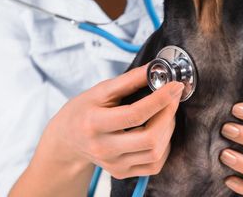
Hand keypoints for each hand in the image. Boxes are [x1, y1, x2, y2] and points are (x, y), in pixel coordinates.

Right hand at [44, 65, 183, 179]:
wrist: (67, 139)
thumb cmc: (83, 110)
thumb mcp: (100, 90)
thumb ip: (129, 80)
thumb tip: (155, 69)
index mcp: (94, 123)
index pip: (135, 114)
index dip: (160, 99)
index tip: (175, 85)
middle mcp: (103, 148)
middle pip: (149, 138)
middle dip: (168, 114)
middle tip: (173, 97)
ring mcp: (114, 164)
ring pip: (155, 152)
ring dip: (168, 129)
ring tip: (165, 112)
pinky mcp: (122, 173)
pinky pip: (154, 164)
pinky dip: (164, 146)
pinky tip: (160, 131)